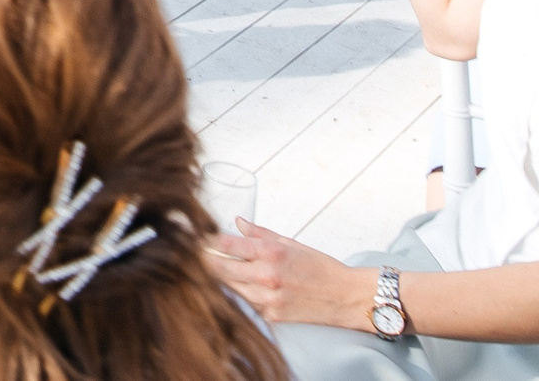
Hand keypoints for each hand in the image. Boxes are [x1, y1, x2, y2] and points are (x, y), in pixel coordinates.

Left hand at [206, 220, 377, 329]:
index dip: (205, 241)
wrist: (347, 298)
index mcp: (271, 254)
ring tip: (210, 267)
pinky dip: (238, 292)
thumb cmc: (321, 267)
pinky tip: (237, 284)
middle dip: (204, 260)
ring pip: (229, 287)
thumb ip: (260, 233)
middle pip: (220, 268)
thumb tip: (237, 222)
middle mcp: (267, 277)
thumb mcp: (291, 243)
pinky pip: (245, 302)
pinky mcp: (271, 316)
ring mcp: (268, 299)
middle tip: (191, 252)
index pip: (226, 245)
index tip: (191, 236)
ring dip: (219, 277)